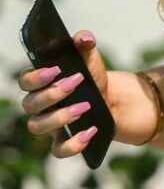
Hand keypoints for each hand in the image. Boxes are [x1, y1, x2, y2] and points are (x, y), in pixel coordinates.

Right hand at [18, 30, 110, 157]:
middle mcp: (40, 107)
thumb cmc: (92, 78)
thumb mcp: (91, 59)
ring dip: (59, 117)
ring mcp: (50, 126)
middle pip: (29, 105)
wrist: (113, 100)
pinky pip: (58, 150)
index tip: (55, 70)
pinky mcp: (64, 141)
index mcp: (42, 84)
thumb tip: (84, 37)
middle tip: (76, 83)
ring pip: (37, 127)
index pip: (25, 82)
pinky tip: (90, 131)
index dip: (35, 78)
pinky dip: (73, 144)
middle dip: (51, 94)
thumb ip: (85, 45)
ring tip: (84, 107)